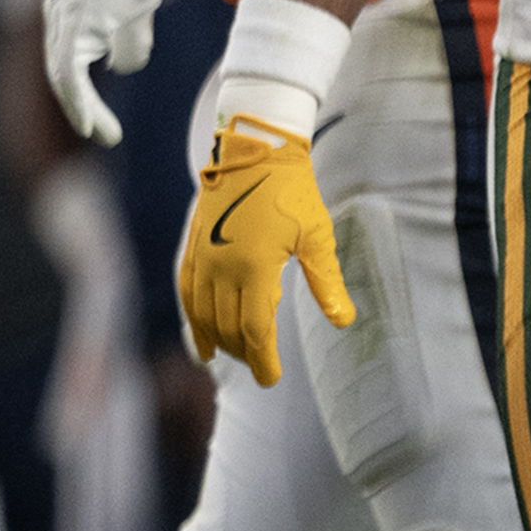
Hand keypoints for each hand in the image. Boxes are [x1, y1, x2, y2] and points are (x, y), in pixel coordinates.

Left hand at [41, 0, 189, 144]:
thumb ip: (126, 39)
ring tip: (103, 135)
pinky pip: (70, 72)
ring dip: (81, 110)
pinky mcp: (75, 24)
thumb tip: (123, 67)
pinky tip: (90, 124)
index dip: (78, 89)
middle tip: (101, 133)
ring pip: (62, 76)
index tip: (96, 116)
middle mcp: (55, 9)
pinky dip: (79, 101)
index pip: (64, 56)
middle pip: (58, 70)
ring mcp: (61, 16)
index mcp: (65, 5)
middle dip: (78, 105)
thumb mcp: (135, 11)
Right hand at [179, 117, 352, 385]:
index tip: (271, 379)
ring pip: (203, 315)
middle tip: (260, 368)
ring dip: (218, 341)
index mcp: (254, 267)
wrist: (253, 152)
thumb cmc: (291, 192)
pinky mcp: (192, 248)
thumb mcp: (317, 236)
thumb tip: (343, 321)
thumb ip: (326, 282)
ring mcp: (202, 258)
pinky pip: (187, 293)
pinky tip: (200, 336)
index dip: (263, 359)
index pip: (254, 330)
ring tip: (233, 356)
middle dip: (244, 354)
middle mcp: (221, 268)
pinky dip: (192, 319)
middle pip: (227, 328)